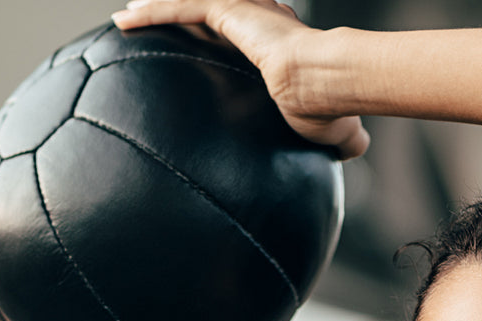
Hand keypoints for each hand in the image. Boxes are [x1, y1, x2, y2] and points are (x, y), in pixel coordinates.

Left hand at [111, 0, 369, 159]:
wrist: (325, 83)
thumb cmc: (331, 108)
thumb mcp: (337, 127)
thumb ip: (342, 134)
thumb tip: (356, 145)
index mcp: (282, 45)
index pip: (245, 35)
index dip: (221, 39)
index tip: (203, 49)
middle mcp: (263, 21)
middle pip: (212, 13)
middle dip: (182, 16)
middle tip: (153, 21)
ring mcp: (245, 13)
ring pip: (191, 5)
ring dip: (158, 10)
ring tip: (126, 16)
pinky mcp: (232, 9)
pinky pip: (184, 7)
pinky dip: (153, 11)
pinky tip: (125, 18)